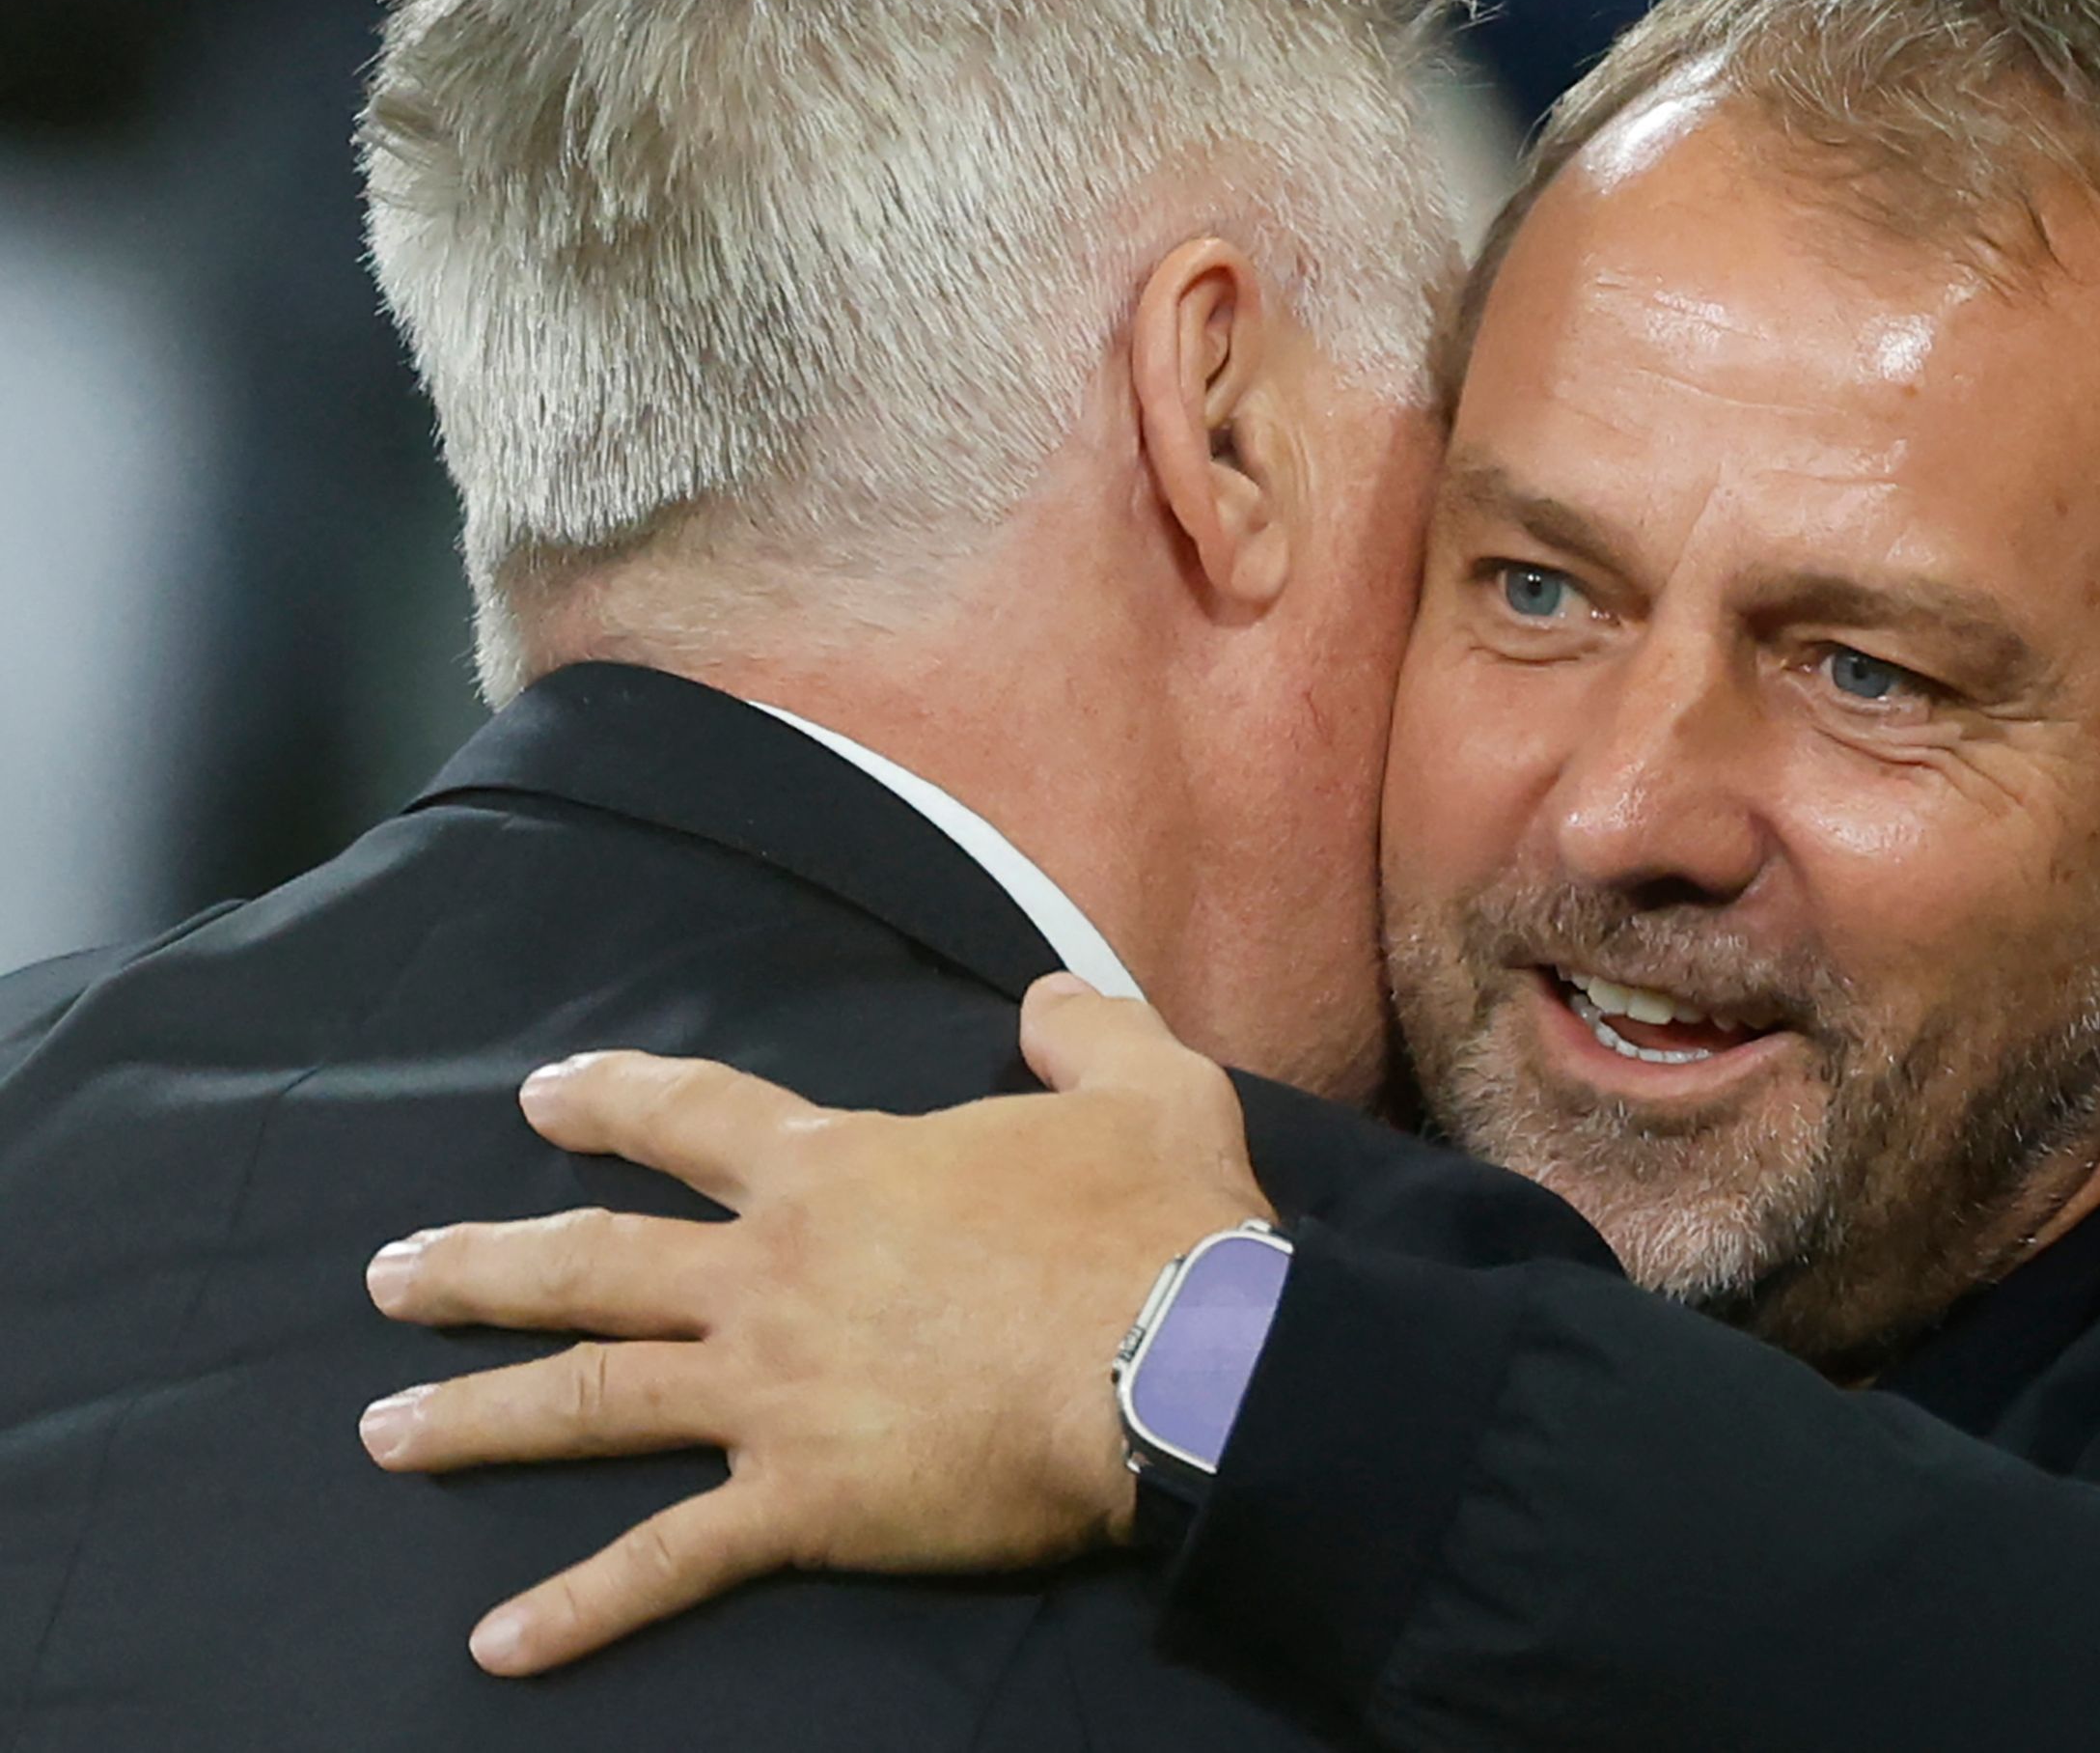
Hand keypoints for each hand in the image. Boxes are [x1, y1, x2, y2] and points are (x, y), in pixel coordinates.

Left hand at [357, 974, 1273, 1675]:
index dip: (610, 1098)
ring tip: (384, 1435)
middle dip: (478, 1267)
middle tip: (390, 1276)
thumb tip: (1045, 995)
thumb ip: (1081, 1025)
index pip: (693, 1116)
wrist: (1176, 1362)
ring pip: (593, 1396)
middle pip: (592, 1261)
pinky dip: (579, 1607)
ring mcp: (772, 1392)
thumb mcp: (1142, 1084)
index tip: (538, 1096)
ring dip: (478, 1417)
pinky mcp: (802, 1503)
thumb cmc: (1155, 1225)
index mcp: (839, 1172)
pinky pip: (668, 1562)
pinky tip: (498, 1645)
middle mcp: (773, 1274)